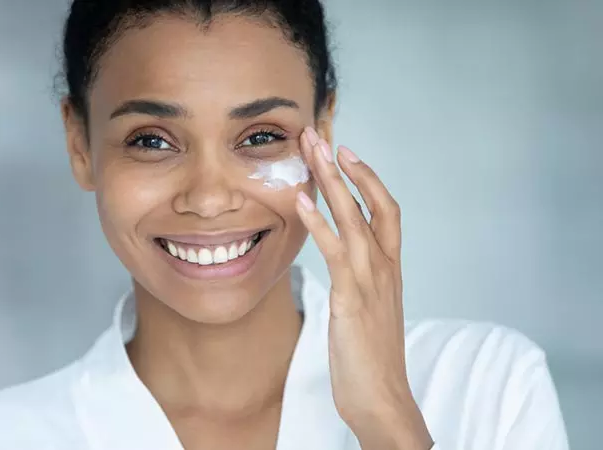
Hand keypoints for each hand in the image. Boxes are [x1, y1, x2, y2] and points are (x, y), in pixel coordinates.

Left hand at [295, 128, 432, 449]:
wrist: (382, 397)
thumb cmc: (371, 356)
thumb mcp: (369, 309)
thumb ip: (360, 280)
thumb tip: (343, 261)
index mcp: (390, 268)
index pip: (386, 209)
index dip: (368, 178)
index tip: (345, 153)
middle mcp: (385, 267)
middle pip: (371, 201)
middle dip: (346, 165)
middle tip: (320, 133)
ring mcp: (371, 280)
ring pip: (354, 217)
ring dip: (332, 180)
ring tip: (310, 150)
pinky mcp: (352, 298)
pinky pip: (336, 251)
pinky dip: (318, 222)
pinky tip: (300, 200)